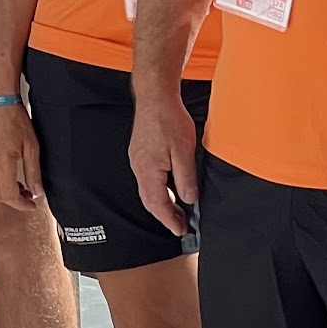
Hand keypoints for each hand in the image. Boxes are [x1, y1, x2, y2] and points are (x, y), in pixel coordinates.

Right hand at [0, 101, 43, 210]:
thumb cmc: (16, 121)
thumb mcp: (31, 147)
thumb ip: (33, 172)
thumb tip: (37, 192)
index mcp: (2, 164)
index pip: (9, 196)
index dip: (21, 205)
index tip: (32, 205)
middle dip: (14, 200)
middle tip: (29, 196)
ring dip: (5, 191)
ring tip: (20, 185)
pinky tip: (8, 174)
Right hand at [128, 89, 200, 236]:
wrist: (155, 96)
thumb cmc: (168, 118)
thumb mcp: (184, 150)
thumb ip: (186, 178)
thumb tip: (189, 199)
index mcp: (148, 170)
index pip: (157, 204)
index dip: (169, 220)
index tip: (180, 230)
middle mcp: (138, 167)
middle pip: (149, 200)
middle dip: (165, 215)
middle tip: (180, 225)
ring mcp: (137, 160)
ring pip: (147, 190)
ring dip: (162, 203)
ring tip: (177, 211)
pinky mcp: (139, 153)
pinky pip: (146, 179)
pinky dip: (158, 190)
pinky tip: (169, 189)